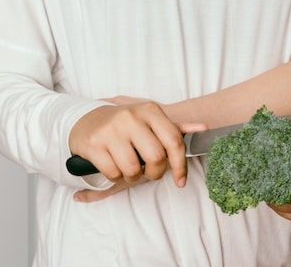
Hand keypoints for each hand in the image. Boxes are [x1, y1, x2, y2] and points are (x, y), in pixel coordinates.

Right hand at [68, 101, 205, 187]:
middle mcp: (131, 117)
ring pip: (133, 169)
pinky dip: (116, 176)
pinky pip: (113, 173)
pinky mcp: (94, 144)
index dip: (180, 165)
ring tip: (129, 166)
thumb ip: (176, 127)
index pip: (174, 141)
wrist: (87, 120)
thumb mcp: (151, 120)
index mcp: (150, 111)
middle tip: (149, 172)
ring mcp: (111, 130)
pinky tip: (114, 165)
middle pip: (156, 158)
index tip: (181, 180)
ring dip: (133, 176)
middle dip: (155, 172)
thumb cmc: (126, 124)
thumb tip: (203, 128)